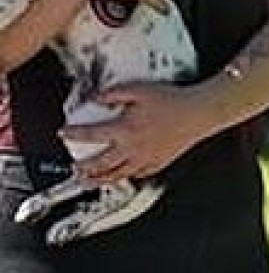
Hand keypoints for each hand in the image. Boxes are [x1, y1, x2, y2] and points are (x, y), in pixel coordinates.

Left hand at [62, 83, 210, 183]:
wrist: (200, 111)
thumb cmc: (174, 101)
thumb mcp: (140, 89)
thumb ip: (114, 92)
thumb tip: (97, 97)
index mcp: (125, 130)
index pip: (91, 135)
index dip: (73, 134)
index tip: (64, 133)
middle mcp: (133, 148)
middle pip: (101, 164)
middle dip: (84, 168)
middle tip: (75, 169)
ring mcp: (147, 157)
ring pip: (119, 174)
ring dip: (101, 180)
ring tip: (91, 182)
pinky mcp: (160, 161)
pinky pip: (140, 174)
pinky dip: (128, 177)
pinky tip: (125, 176)